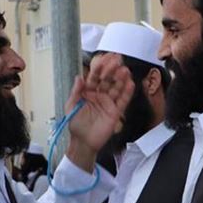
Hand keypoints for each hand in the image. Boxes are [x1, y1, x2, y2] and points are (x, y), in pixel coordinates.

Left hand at [64, 56, 134, 170]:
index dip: (99, 69)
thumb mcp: (71, 106)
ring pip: (116, 88)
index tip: (104, 59)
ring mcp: (108, 103)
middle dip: (112, 70)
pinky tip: (131, 84)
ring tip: (125, 70)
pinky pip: (122, 101)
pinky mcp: (115, 112)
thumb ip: (76, 92)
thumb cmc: (75, 125)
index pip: (94, 78)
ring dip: (121, 79)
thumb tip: (79, 77)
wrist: (83, 142)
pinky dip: (127, 93)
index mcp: (88, 92)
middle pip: (107, 80)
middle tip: (118, 61)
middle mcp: (99, 96)